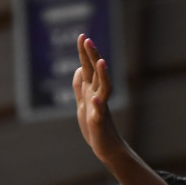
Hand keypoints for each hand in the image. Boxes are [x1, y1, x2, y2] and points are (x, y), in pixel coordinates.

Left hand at [73, 34, 125, 164]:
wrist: (107, 148)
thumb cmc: (95, 127)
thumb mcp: (83, 104)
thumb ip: (80, 87)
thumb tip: (79, 68)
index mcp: (92, 91)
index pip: (89, 68)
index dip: (85, 53)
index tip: (83, 36)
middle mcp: (98, 96)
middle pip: (96, 73)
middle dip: (92, 57)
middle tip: (88, 40)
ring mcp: (100, 109)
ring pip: (104, 88)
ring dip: (102, 75)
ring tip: (100, 62)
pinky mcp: (99, 123)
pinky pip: (99, 113)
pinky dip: (98, 106)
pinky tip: (96, 100)